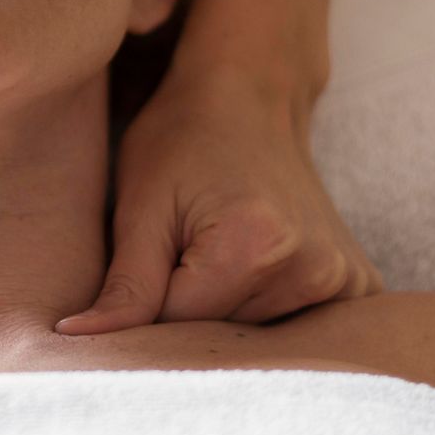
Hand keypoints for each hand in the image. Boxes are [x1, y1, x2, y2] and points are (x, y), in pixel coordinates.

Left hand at [58, 66, 383, 331]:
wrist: (248, 94)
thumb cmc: (182, 139)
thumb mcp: (140, 208)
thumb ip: (124, 286)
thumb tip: (77, 339)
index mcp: (255, 248)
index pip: (177, 328)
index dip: (149, 302)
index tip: (150, 258)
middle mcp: (313, 270)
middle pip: (220, 336)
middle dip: (186, 309)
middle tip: (184, 249)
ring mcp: (344, 279)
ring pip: (251, 335)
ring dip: (223, 308)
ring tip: (219, 250)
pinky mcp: (357, 283)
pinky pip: (295, 326)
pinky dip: (264, 309)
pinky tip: (255, 265)